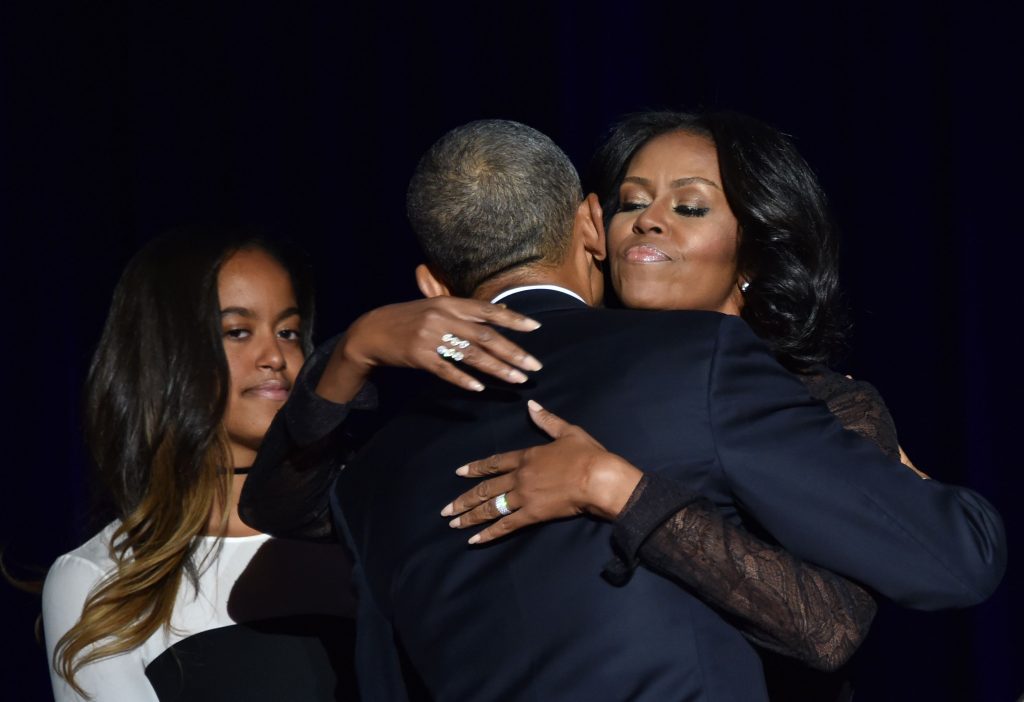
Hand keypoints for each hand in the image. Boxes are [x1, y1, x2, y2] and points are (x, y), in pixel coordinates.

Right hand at [317, 298, 542, 402]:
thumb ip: (466, 310)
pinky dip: (464, 380)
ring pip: (471, 355)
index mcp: (449, 303)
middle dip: (513, 352)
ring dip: (497, 369)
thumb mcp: (436, 307)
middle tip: (534, 366)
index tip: (535, 328)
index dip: (512, 319)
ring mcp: (430, 337)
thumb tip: (501, 310)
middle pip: (485, 336)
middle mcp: (442, 317)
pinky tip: (480, 388)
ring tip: (517, 379)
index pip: (487, 311)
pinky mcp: (419, 356)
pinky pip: (446, 370)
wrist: (371, 331)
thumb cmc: (409, 319)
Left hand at [441, 400, 642, 544]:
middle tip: (445, 509)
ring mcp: (523, 496)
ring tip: (453, 524)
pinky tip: (474, 540)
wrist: (598, 478)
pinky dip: (489, 533)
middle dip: (464, 499)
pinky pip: (506, 525)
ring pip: (490, 507)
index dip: (476, 468)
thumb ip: (547, 420)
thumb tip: (531, 405)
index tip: (459, 472)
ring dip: (470, 516)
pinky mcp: (532, 514)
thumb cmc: (587, 454)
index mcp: (527, 456)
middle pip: (486, 488)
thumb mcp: (568, 431)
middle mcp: (519, 476)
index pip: (495, 462)